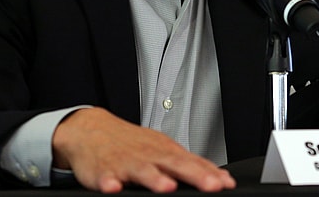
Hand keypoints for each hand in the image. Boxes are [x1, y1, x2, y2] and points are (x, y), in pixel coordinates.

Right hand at [52, 107, 235, 192]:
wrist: (92, 130)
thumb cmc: (132, 144)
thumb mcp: (163, 150)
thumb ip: (190, 165)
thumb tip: (220, 178)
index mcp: (165, 151)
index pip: (193, 162)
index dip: (210, 173)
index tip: (226, 184)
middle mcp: (149, 155)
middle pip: (174, 164)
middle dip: (194, 175)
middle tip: (211, 186)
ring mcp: (126, 162)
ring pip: (142, 170)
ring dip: (155, 179)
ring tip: (167, 187)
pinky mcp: (102, 171)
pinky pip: (105, 178)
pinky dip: (109, 182)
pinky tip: (114, 188)